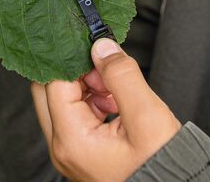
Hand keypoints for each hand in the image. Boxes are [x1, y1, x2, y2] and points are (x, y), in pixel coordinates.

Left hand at [31, 38, 181, 181]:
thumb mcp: (146, 115)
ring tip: (116, 89)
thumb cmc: (161, 164)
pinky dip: (93, 99)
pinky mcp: (82, 149)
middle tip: (105, 67)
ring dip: (86, 84)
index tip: (96, 46)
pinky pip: (76, 113)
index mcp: (71, 140)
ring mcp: (70, 150)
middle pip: (49, 90)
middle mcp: (63, 147)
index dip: (75, 59)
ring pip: (62, 99)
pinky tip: (116, 101)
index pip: (55, 81)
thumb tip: (101, 46)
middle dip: (76, 70)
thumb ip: (121, 75)